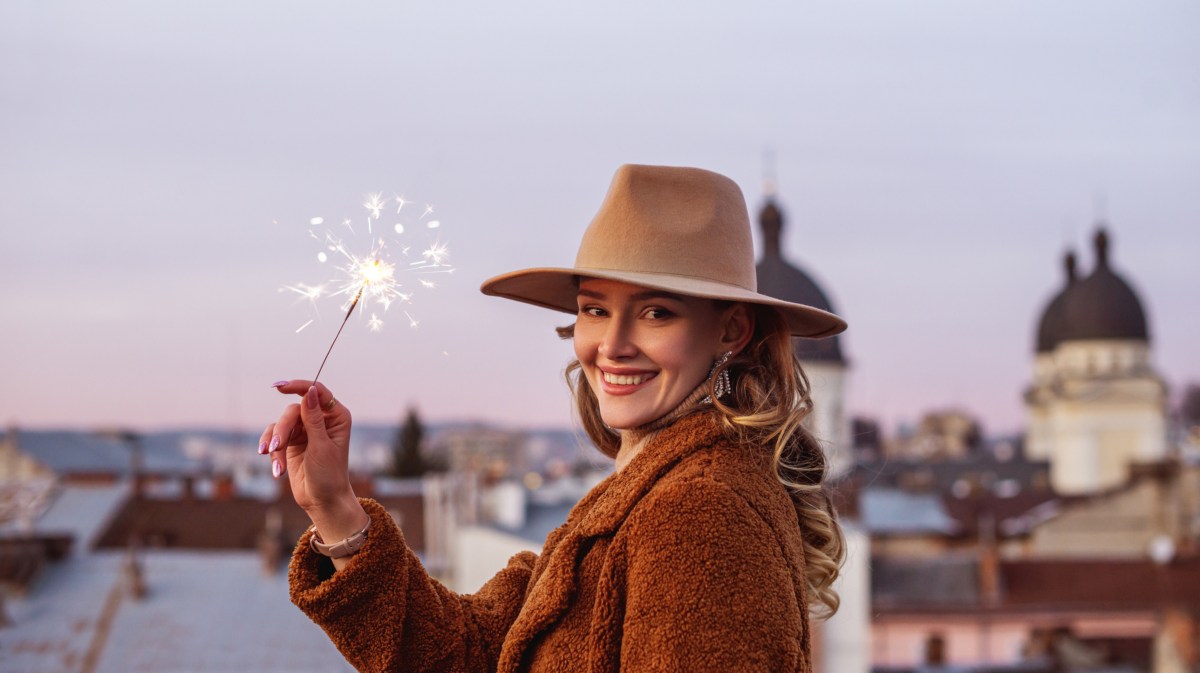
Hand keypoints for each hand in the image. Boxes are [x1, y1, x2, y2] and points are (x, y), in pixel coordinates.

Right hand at [260, 381, 364, 537]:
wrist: (322, 500)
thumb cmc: (329, 475)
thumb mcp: (321, 446)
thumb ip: (313, 419)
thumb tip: (309, 392)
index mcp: (336, 416)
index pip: (317, 392)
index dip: (299, 386)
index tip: (280, 387)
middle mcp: (320, 420)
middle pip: (293, 410)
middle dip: (282, 429)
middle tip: (277, 447)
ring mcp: (305, 430)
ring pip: (280, 424)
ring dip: (274, 441)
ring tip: (274, 461)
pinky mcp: (291, 442)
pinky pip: (273, 437)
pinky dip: (272, 451)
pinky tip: (277, 470)